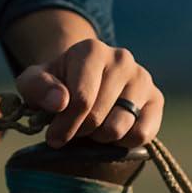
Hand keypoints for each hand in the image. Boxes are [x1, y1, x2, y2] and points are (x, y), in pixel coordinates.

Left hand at [15, 39, 164, 148]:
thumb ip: (37, 87)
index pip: (81, 100)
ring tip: (91, 129)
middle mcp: (121, 59)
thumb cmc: (57, 84)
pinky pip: (142, 134)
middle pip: (98, 116)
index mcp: (91, 50)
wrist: (84, 81)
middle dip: (80, 132)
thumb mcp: (34, 82)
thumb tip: (59, 102)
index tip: (53, 137)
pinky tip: (111, 133)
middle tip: (73, 131)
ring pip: (119, 127)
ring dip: (100, 138)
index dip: (64, 125)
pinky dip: (123, 142)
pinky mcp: (156, 99)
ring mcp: (142, 78)